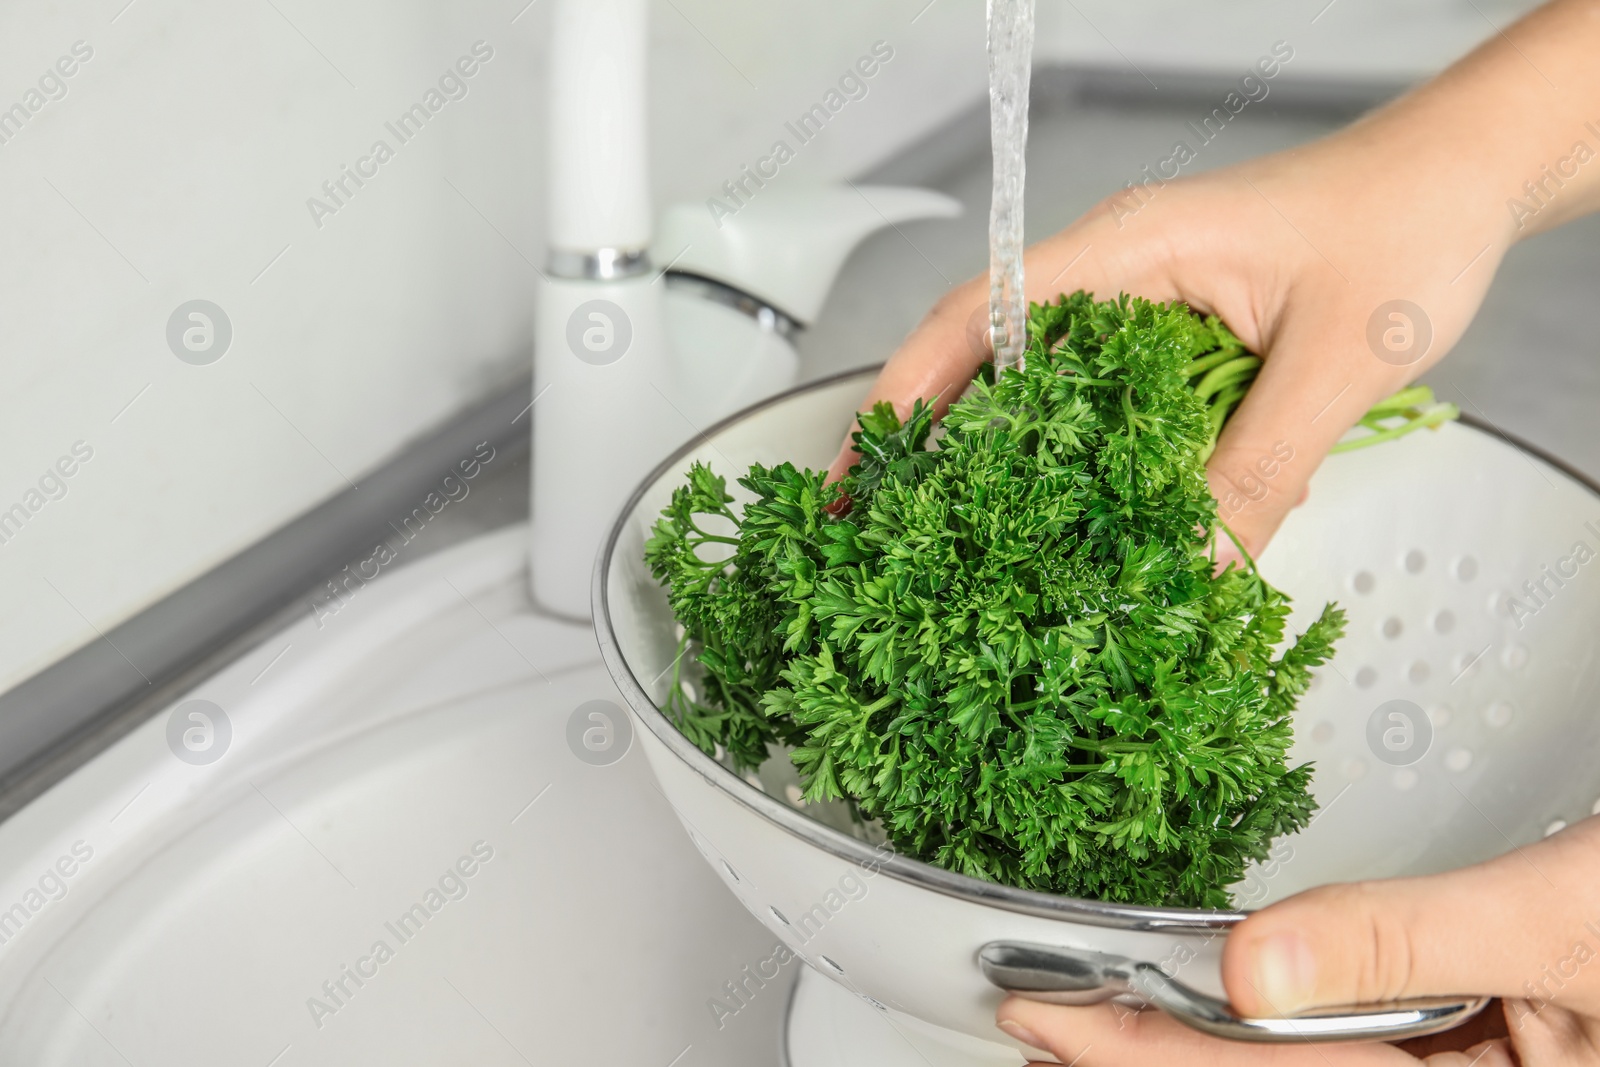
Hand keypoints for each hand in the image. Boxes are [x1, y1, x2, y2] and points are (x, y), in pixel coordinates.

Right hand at [826, 137, 1507, 561]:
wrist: (1468, 175)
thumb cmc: (1411, 220)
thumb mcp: (1340, 358)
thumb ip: (1262, 466)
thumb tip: (1194, 575)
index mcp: (1130, 249)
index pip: (982, 313)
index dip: (910, 392)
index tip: (866, 463)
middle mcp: (1119, 271)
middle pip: (985, 353)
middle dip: (928, 436)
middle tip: (882, 523)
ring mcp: (1142, 302)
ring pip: (1042, 384)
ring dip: (998, 455)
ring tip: (952, 537)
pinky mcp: (1173, 336)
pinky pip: (1101, 401)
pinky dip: (1075, 458)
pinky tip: (1069, 517)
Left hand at [993, 815, 1599, 1064]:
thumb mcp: (1567, 916)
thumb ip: (1408, 940)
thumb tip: (1248, 964)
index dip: (1150, 1064)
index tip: (1043, 1024)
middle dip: (1151, 1065)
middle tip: (1032, 1022)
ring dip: (1201, 1047)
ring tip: (1089, 1015)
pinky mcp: (1486, 1051)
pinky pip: (1362, 1047)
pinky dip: (1274, 1028)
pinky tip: (1215, 1007)